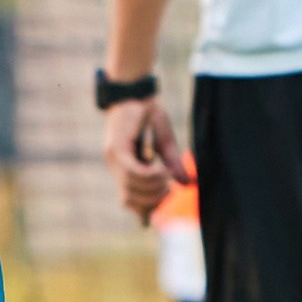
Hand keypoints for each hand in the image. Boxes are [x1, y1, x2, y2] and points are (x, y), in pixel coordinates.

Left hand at [101, 97, 188, 225]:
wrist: (135, 91)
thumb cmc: (148, 114)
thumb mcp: (165, 143)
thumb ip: (173, 164)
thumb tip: (187, 184)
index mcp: (122, 168)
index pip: (129, 201)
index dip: (144, 211)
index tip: (161, 210)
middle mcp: (115, 166)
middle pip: (131, 200)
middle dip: (154, 200)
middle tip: (170, 189)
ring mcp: (114, 159)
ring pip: (133, 187)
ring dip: (154, 186)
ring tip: (167, 175)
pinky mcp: (118, 149)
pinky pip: (135, 172)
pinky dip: (150, 175)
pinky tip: (162, 170)